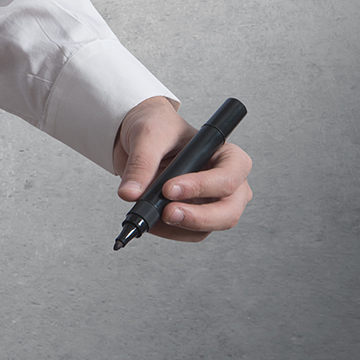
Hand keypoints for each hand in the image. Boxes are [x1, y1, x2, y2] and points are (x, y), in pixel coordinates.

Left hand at [113, 96, 252, 241]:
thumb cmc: (157, 126)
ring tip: (152, 216)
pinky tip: (151, 220)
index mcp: (226, 155)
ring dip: (180, 226)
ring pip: (209, 228)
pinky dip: (169, 231)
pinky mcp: (194, 215)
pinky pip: (189, 233)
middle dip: (199, 217)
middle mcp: (226, 182)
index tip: (169, 188)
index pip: (228, 177)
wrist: (140, 137)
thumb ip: (141, 163)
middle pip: (228, 211)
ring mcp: (212, 202)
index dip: (202, 186)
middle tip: (167, 212)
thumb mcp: (148, 135)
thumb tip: (131, 194)